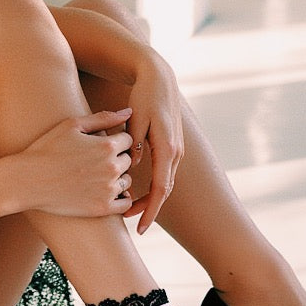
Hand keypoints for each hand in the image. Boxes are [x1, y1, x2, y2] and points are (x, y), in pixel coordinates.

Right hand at [19, 108, 134, 216]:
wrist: (28, 180)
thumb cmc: (47, 149)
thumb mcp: (72, 126)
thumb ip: (103, 118)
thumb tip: (129, 112)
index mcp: (107, 145)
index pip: (128, 140)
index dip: (115, 141)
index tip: (98, 147)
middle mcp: (111, 167)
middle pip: (128, 160)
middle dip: (115, 159)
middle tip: (93, 163)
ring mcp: (108, 189)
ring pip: (127, 181)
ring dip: (117, 178)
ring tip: (94, 178)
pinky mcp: (102, 208)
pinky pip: (125, 203)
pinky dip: (120, 198)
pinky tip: (102, 193)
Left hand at [123, 53, 184, 233]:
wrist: (159, 78)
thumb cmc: (144, 97)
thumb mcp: (135, 120)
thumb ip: (135, 145)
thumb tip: (132, 170)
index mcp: (167, 148)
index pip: (161, 190)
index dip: (150, 210)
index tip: (140, 227)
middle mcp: (176, 152)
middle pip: (164, 190)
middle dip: (148, 208)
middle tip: (129, 221)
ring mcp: (177, 149)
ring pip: (165, 182)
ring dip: (150, 197)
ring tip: (129, 208)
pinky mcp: (172, 145)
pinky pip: (164, 172)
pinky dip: (153, 185)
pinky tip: (137, 188)